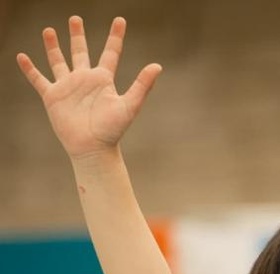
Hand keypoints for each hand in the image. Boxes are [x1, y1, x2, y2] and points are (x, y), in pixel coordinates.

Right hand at [17, 15, 160, 159]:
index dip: (115, 36)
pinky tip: (22, 57)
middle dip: (77, 35)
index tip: (120, 20)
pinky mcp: (53, 97)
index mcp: (103, 80)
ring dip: (53, 46)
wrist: (93, 149)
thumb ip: (142, 85)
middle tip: (75, 18)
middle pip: (80, 52)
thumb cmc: (112, 131)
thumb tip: (158, 66)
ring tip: (48, 30)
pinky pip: (38, 79)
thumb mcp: (129, 106)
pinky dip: (29, 69)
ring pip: (58, 61)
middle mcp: (84, 80)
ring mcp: (68, 87)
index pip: (110, 52)